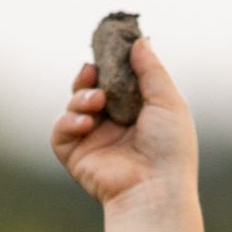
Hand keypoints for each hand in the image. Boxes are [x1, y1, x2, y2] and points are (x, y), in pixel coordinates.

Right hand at [50, 33, 197, 205]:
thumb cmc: (170, 150)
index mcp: (138, 114)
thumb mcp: (169, 102)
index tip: (106, 47)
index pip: (116, 81)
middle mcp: (115, 126)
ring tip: (97, 101)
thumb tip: (140, 40)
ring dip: (81, 97)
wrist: (156, 191)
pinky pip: (61, 130)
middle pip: (90, 88)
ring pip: (74, 105)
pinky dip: (69, 121)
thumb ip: (152, 71)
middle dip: (89, 76)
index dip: (109, 64)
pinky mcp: (76, 156)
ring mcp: (94, 141)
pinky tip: (85, 123)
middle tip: (94, 71)